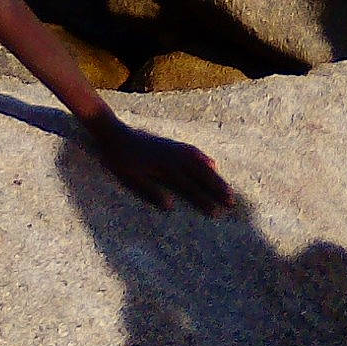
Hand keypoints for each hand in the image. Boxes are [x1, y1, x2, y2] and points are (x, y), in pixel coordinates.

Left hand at [89, 115, 233, 213]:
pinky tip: (213, 165)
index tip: (216, 212)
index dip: (204, 200)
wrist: (114, 132)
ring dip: (216, 177)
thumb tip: (170, 206)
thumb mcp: (130, 178)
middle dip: (217, 189)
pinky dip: (205, 159)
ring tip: (228, 189)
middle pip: (201, 175)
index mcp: (165, 167)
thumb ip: (150, 191)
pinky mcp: (172, 144)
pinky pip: (194, 152)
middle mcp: (174, 157)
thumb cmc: (119, 158)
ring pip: (201, 164)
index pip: (189, 187)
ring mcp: (174, 149)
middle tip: (232, 202)